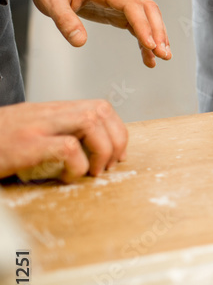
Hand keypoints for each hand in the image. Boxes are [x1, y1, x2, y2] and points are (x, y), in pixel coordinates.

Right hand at [0, 100, 127, 181]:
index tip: (116, 154)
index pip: (98, 107)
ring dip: (101, 150)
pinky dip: (77, 166)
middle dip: (116, 140)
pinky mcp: (24, 146)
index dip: (116, 130)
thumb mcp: (27, 135)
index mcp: (48, 112)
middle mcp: (43, 114)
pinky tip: (67, 177)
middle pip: (100, 110)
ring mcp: (34, 128)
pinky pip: (67, 148)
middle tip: (108, 166)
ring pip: (89, 122)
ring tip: (91, 172)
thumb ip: (55, 135)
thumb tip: (90, 151)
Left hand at [26, 0, 169, 67]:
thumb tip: (80, 42)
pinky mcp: (117, 12)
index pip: (132, 6)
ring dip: (158, 36)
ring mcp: (119, 4)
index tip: (150, 45)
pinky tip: (147, 56)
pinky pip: (138, 25)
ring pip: (148, 18)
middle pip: (148, 10)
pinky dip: (146, 40)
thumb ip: (65, 20)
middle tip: (163, 54)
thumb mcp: (50, 0)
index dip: (144, 25)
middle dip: (159, 31)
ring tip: (162, 58)